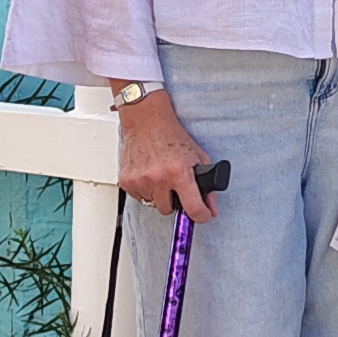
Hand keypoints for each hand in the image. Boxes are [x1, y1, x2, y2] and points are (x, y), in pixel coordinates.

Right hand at [115, 89, 220, 220]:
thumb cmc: (172, 137)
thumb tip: (211, 209)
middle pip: (168, 210)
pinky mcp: (126, 181)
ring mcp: (140, 180)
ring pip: (152, 204)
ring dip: (158, 195)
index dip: (201, 215)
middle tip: (174, 186)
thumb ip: (206, 186)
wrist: (147, 121)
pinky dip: (145, 190)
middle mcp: (158, 178)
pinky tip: (148, 174)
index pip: (193, 208)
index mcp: (178, 172)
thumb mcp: (197, 158)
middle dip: (174, 201)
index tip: (202, 215)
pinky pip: (139, 197)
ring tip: (160, 175)